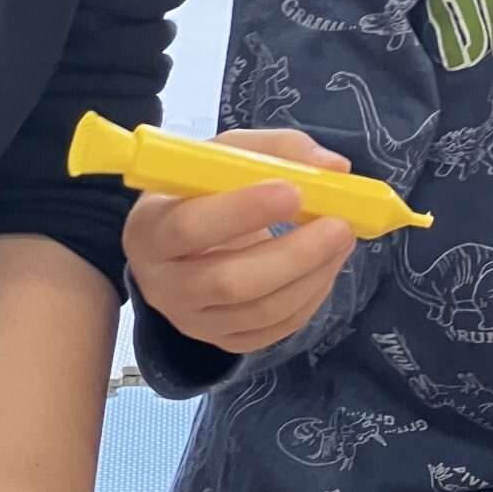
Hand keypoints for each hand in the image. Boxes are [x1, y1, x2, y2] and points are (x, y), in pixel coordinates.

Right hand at [124, 128, 355, 354]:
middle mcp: (163, 286)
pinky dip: (311, 298)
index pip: (190, 227)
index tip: (294, 191)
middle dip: (295, 254)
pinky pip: (275, 329)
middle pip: (231, 282)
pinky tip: (326, 267)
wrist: (179, 240)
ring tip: (343, 239)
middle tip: (339, 225)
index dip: (243, 211)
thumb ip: (277, 151)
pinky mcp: (224, 341)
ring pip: (262, 311)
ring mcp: (193, 321)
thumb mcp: (225, 156)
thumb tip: (334, 168)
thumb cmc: (200, 192)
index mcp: (149, 231)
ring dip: (314, 275)